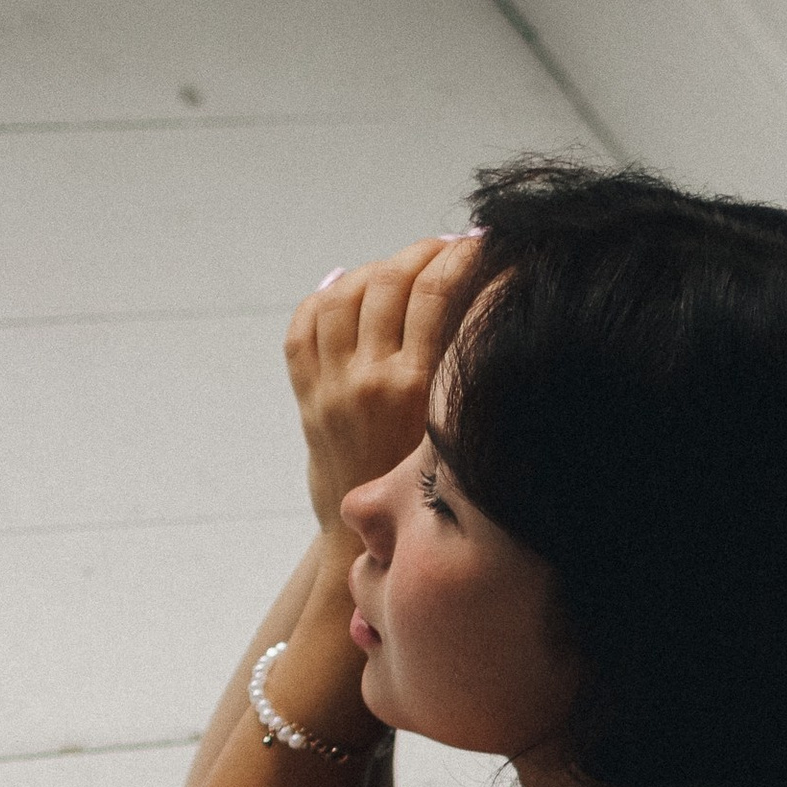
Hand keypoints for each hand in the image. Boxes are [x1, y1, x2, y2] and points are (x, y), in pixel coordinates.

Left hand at [284, 235, 484, 537]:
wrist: (367, 546)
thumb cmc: (428, 495)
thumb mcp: (454, 434)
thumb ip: (458, 373)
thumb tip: (483, 300)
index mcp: (411, 391)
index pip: (435, 294)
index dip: (459, 256)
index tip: (480, 241)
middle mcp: (366, 382)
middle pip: (388, 281)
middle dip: (421, 253)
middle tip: (445, 249)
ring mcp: (330, 386)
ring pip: (343, 293)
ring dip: (376, 270)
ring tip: (402, 271)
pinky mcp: (307, 397)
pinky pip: (304, 326)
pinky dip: (324, 299)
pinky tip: (348, 290)